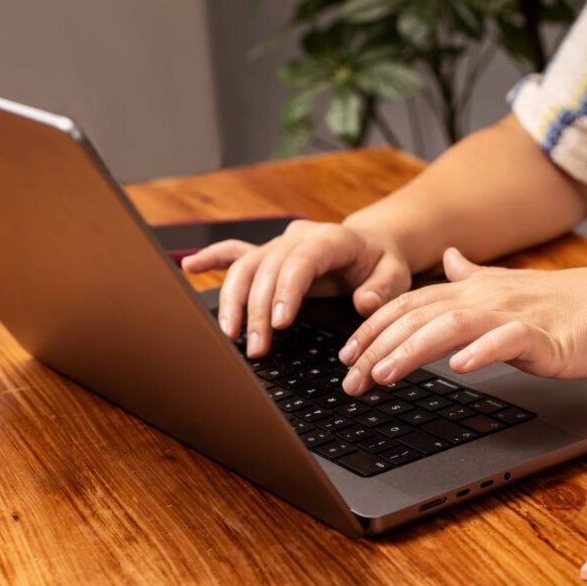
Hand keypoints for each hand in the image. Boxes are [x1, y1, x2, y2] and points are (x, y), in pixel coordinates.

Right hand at [181, 220, 410, 356]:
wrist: (373, 245)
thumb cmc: (383, 262)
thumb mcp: (397, 274)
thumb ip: (383, 289)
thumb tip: (364, 303)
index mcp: (332, 238)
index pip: (301, 261)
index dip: (286, 290)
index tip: (280, 323)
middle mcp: (300, 237)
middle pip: (268, 269)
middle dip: (258, 310)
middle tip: (257, 348)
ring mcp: (281, 244)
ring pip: (247, 266)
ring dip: (234, 301)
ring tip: (230, 335)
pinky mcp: (270, 254)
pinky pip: (237, 252)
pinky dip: (213, 259)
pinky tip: (190, 266)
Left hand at [338, 248, 586, 394]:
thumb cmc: (565, 304)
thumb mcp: (509, 288)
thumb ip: (472, 277)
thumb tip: (447, 260)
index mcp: (473, 292)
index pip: (410, 305)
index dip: (373, 327)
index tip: (346, 356)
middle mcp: (486, 299)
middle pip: (420, 317)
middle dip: (378, 346)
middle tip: (350, 379)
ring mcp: (513, 315)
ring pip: (452, 327)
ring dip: (413, 350)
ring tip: (384, 374)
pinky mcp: (543, 335)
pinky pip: (508, 340)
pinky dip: (483, 351)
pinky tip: (462, 367)